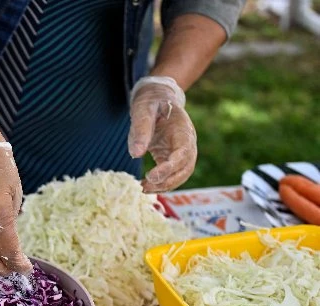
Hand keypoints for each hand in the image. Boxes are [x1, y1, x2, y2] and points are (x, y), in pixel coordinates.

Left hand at [128, 76, 196, 192]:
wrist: (157, 97)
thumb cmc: (150, 101)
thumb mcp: (143, 110)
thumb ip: (140, 129)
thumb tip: (136, 154)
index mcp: (183, 130)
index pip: (182, 153)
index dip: (169, 167)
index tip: (152, 177)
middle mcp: (187, 143)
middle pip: (185, 169)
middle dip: (167, 181)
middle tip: (144, 187)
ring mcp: (182, 151)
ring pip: (181, 175)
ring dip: (164, 185)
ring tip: (143, 189)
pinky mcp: (172, 157)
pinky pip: (172, 174)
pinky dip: (161, 183)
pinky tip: (146, 185)